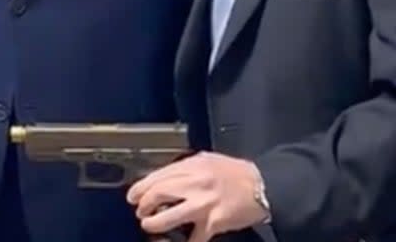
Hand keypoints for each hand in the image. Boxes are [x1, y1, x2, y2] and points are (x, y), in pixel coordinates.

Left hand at [127, 152, 268, 241]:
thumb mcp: (208, 160)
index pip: (158, 176)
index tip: (133, 196)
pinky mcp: (212, 223)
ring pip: (168, 218)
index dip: (140, 188)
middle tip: (141, 212)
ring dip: (154, 224)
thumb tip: (164, 178)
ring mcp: (203, 204)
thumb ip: (187, 168)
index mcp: (193, 166)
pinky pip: (192, 239)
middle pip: (158, 194)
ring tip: (152, 226)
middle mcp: (195, 184)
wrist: (261, 186)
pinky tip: (179, 241)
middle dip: (143, 206)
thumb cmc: (236, 173)